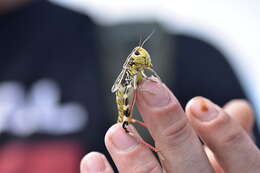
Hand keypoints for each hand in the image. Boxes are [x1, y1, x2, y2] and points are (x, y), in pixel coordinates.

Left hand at [80, 79, 259, 172]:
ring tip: (115, 130)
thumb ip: (230, 140)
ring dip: (132, 155)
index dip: (221, 131)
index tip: (196, 103)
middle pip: (189, 164)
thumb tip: (239, 107)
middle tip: (146, 89)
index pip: (240, 158)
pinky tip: (92, 159)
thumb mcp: (231, 164)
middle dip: (168, 124)